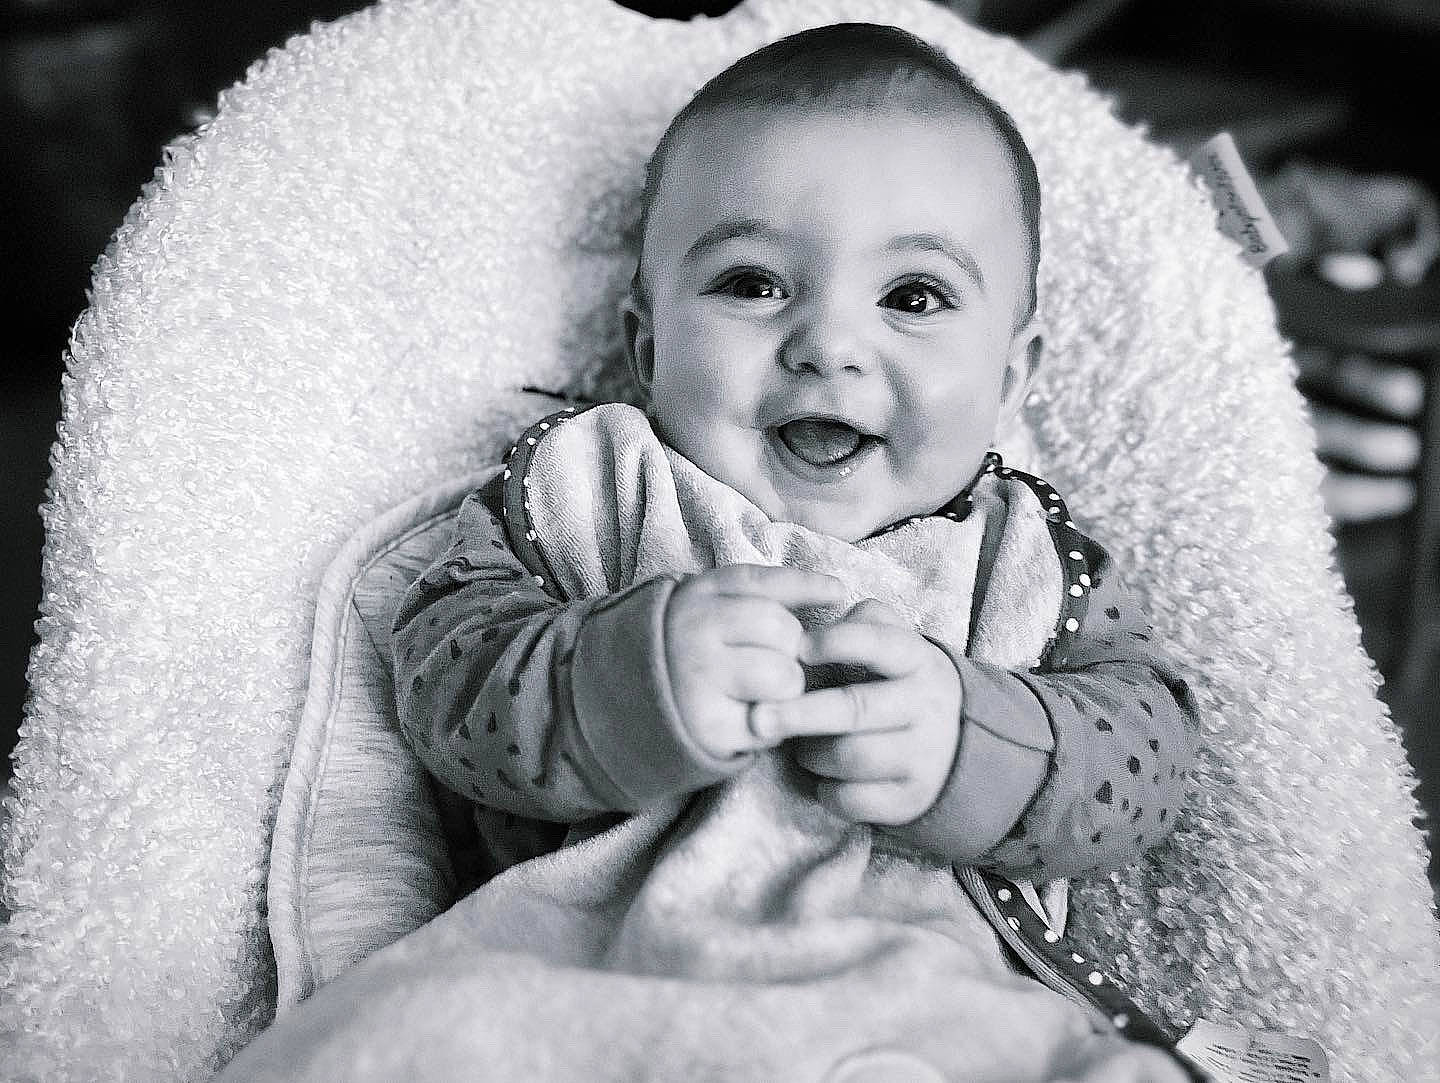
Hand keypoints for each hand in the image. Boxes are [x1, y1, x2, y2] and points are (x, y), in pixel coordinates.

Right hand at [665, 564, 845, 758]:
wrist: (628, 698)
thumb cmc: (690, 644)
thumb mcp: (714, 600)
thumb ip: (769, 589)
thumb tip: (840, 590)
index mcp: (698, 597)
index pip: (770, 592)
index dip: (806, 595)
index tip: (838, 595)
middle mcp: (696, 634)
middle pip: (786, 634)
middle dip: (791, 650)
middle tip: (766, 660)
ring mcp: (700, 682)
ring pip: (786, 680)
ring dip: (785, 690)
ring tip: (758, 690)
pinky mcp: (708, 728)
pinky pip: (772, 724)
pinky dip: (770, 726)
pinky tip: (746, 716)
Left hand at [750, 599, 961, 825]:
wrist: (958, 746)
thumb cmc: (902, 685)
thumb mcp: (897, 645)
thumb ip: (864, 623)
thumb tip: (819, 626)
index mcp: (919, 661)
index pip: (878, 643)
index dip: (834, 643)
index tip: (798, 648)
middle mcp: (926, 707)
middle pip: (854, 709)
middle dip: (800, 714)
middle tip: (757, 718)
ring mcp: (923, 757)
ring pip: (849, 757)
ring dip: (812, 753)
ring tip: (802, 746)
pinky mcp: (911, 800)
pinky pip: (853, 799)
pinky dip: (828, 791)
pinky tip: (825, 778)